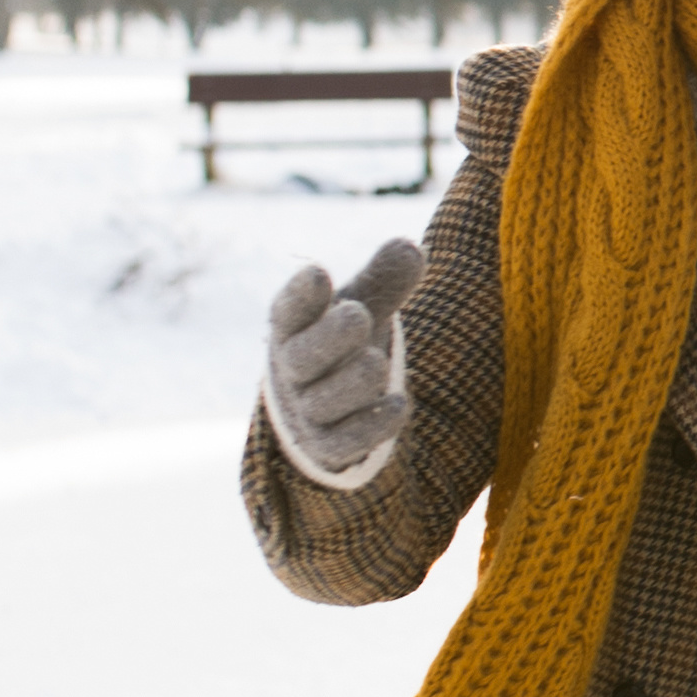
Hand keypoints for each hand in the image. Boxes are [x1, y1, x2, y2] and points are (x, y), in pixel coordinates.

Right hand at [264, 239, 424, 484]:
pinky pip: (345, 441)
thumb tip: (409, 248)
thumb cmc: (344, 343)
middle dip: (329, 337)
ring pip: (324, 402)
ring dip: (354, 381)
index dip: (301, 295)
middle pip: (301, 358)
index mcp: (294, 328)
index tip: (318, 273)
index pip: (288, 311)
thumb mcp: (364, 305)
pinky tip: (400, 405)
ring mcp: (308, 411)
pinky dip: (372, 425)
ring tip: (376, 363)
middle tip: (358, 316)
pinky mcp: (328, 447)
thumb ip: (385, 279)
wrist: (332, 408)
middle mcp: (293, 371)